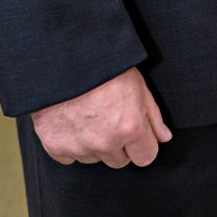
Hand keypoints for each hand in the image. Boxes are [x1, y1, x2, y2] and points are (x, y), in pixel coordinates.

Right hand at [29, 66, 172, 167]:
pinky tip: (68, 121)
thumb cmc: (101, 63)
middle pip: (119, 161)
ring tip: (85, 114)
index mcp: (129, 127)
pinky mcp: (54, 144)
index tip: (133, 131)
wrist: (60, 55)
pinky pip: (67, 156)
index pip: (146, 157)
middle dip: (117, 144)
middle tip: (106, 117)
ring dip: (92, 144)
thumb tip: (162, 137)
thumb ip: (152, 115)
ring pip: (92, 158)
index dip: (141, 143)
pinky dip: (68, 143)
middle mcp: (105, 142)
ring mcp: (78, 145)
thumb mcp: (136, 82)